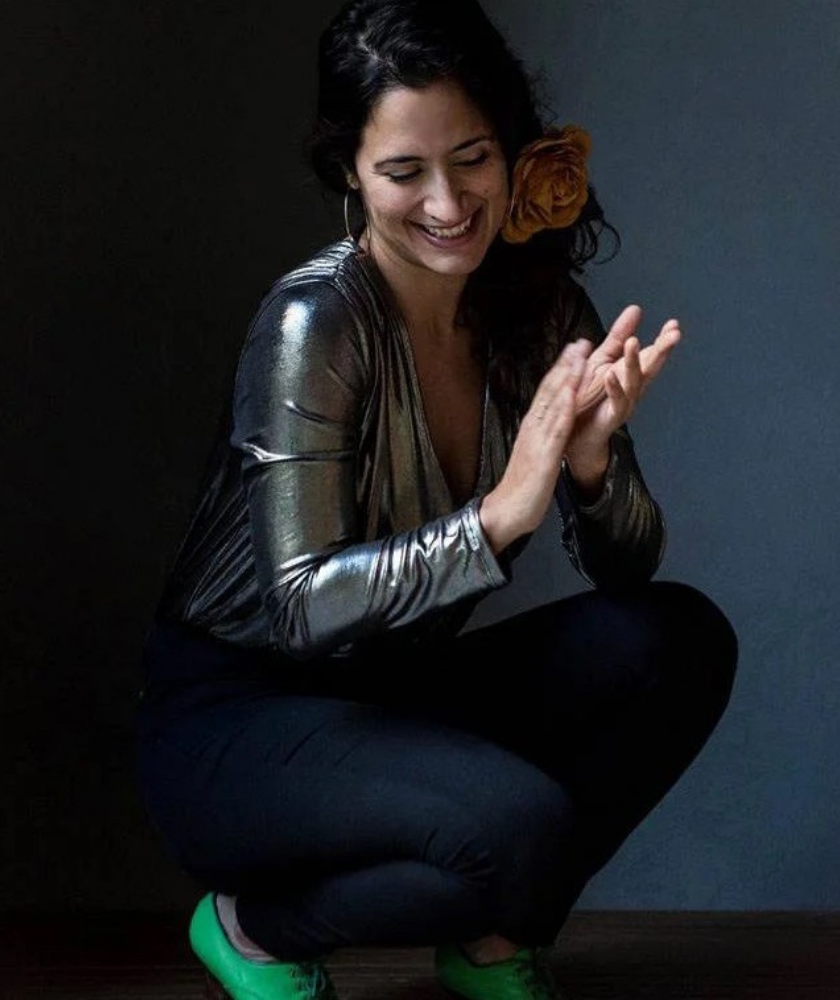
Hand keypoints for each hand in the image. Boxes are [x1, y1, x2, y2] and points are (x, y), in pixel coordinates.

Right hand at [479, 338, 590, 552]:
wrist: (505, 512)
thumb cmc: (522, 487)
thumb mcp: (535, 456)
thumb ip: (541, 437)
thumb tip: (548, 424)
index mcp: (532, 428)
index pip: (547, 394)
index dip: (561, 371)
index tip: (573, 351)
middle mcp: (533, 428)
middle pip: (550, 391)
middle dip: (566, 365)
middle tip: (580, 341)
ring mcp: (537, 440)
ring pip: (553, 403)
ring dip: (567, 378)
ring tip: (580, 357)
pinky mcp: (543, 455)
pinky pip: (555, 428)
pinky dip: (564, 408)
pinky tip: (573, 392)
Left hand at [575, 305, 680, 416]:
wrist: (578, 435)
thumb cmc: (591, 397)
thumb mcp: (602, 359)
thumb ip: (619, 335)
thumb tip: (635, 309)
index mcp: (631, 372)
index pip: (652, 353)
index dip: (664, 340)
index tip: (674, 325)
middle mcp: (633, 387)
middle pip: (651, 366)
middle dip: (662, 350)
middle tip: (673, 334)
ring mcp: (626, 402)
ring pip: (634, 381)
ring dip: (635, 361)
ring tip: (633, 342)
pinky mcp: (613, 416)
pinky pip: (616, 401)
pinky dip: (615, 387)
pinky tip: (611, 374)